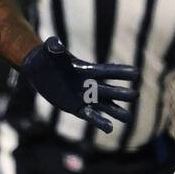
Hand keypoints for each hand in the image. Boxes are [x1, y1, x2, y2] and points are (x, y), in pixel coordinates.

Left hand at [20, 37, 137, 132]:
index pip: (106, 71)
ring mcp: (83, 97)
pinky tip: (110, 128)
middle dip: (120, 93)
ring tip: (129, 119)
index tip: (136, 73)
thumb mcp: (48, 50)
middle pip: (108, 90)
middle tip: (136, 95)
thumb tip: (54, 44)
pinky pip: (89, 115)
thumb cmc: (46, 56)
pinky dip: (99, 121)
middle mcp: (88, 84)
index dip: (120, 72)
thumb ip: (53, 46)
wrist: (38, 69)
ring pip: (103, 105)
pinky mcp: (76, 107)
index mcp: (86, 70)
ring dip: (115, 111)